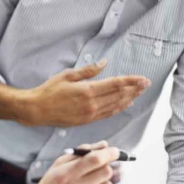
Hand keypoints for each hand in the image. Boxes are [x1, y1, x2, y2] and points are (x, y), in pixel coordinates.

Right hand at [22, 60, 149, 126]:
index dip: (131, 81)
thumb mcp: (68, 75)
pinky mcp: (87, 121)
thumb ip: (88, 70)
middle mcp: (92, 104)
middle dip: (134, 89)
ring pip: (115, 106)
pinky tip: (125, 104)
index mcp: (88, 90)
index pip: (116, 84)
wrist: (37, 110)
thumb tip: (104, 63)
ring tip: (139, 92)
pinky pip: (108, 114)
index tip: (143, 78)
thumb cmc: (50, 90)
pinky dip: (119, 108)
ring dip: (129, 99)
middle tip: (146, 84)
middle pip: (119, 95)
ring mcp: (90, 114)